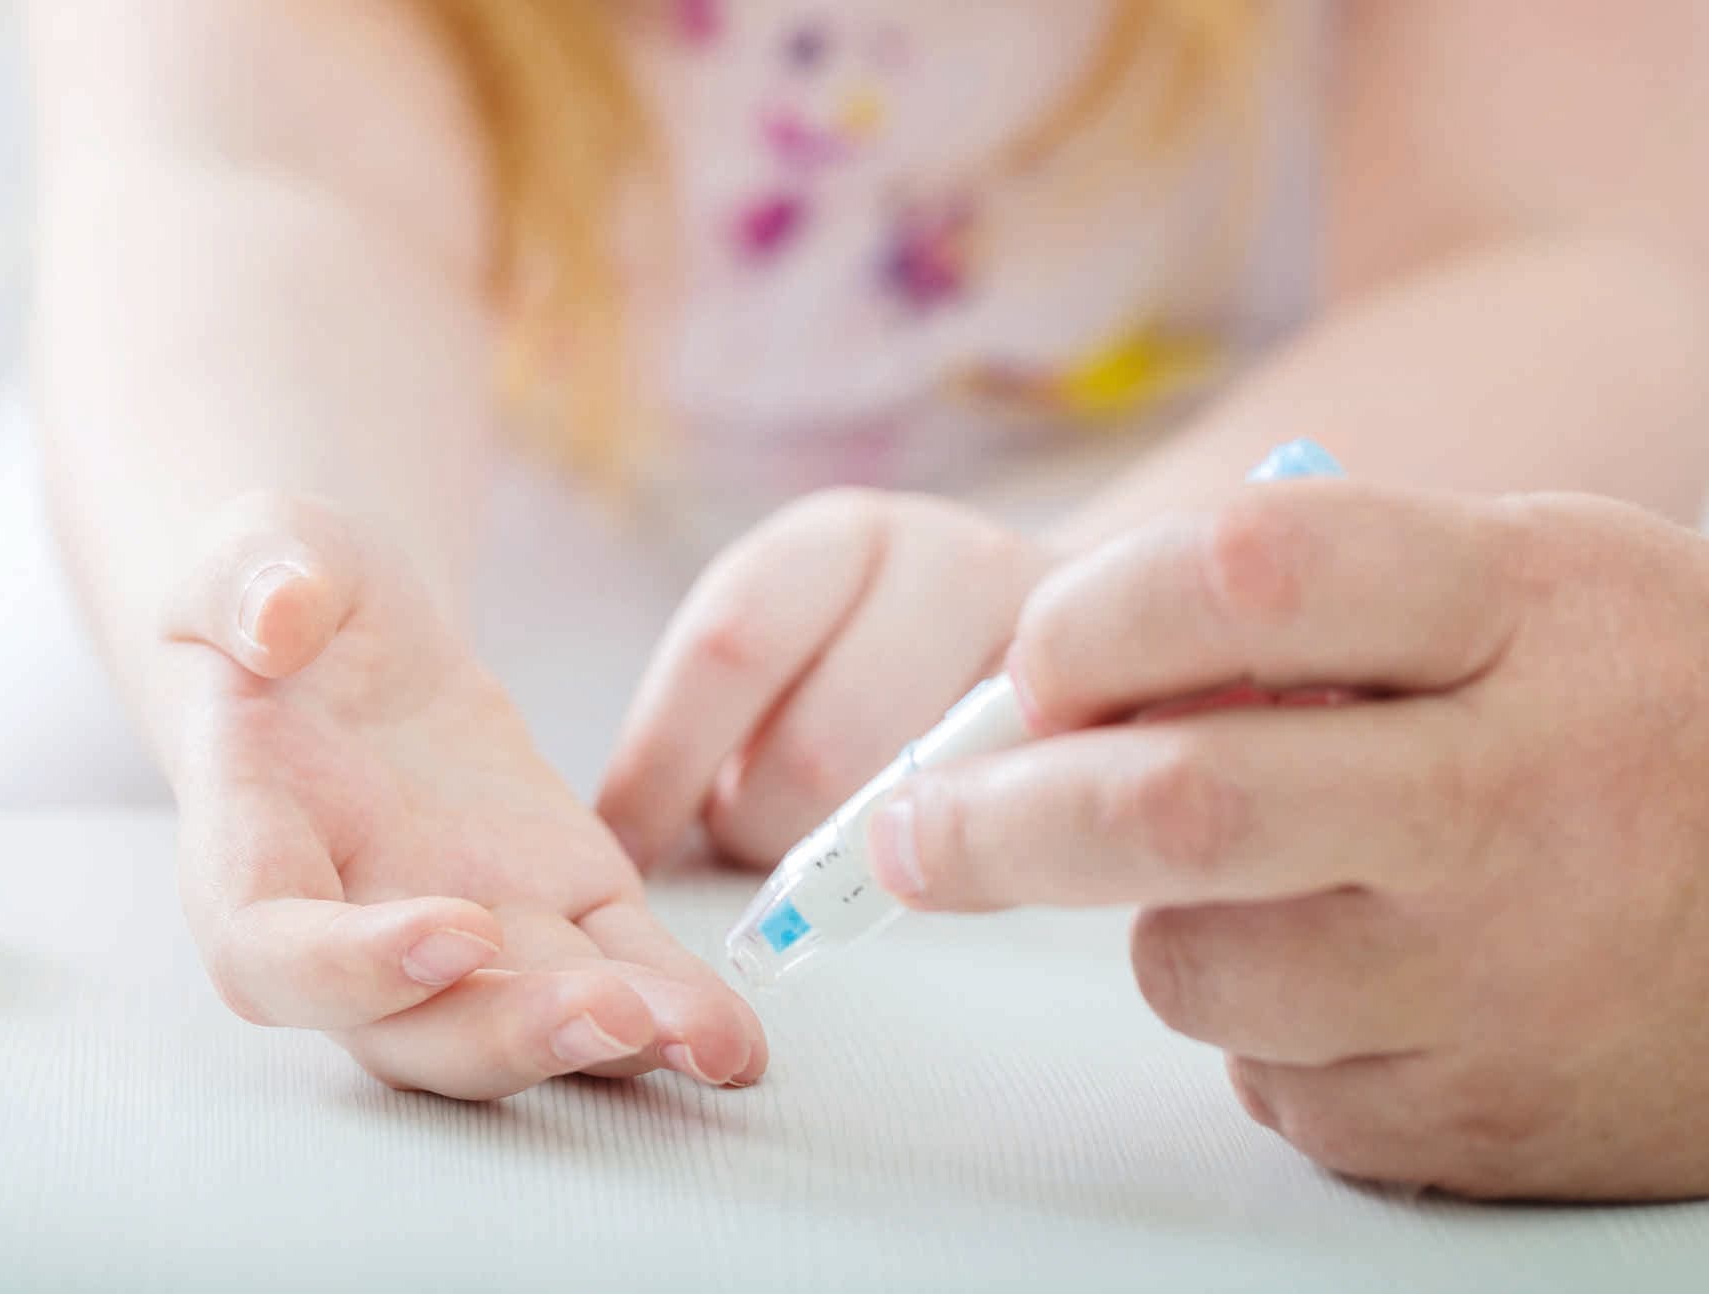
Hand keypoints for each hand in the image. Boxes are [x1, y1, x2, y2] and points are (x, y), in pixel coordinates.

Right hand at [158, 494, 765, 1098]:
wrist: (352, 636)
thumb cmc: (286, 594)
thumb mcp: (260, 552)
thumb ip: (252, 578)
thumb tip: (273, 620)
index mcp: (250, 849)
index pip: (271, 953)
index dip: (353, 970)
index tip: (456, 933)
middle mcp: (353, 926)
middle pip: (412, 1032)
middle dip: (512, 1037)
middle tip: (613, 1014)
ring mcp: (469, 929)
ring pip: (524, 1020)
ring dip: (613, 1047)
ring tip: (710, 1046)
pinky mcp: (562, 904)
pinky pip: (615, 970)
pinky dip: (675, 1010)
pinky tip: (736, 1043)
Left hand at [599, 488, 1051, 869]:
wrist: (1091, 621)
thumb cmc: (894, 659)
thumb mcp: (807, 640)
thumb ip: (734, 702)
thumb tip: (627, 831)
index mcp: (838, 538)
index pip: (729, 647)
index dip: (662, 765)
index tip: (622, 845)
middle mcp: (950, 563)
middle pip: (821, 750)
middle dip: (767, 827)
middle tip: (765, 838)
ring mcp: (1047, 645)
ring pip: (916, 808)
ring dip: (860, 856)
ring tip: (852, 837)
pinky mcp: (1110, 721)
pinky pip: (1012, 833)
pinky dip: (958, 866)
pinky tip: (947, 850)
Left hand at [866, 483, 1708, 1199]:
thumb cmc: (1620, 716)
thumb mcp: (1513, 587)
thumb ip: (1305, 601)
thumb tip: (1054, 685)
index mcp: (1522, 610)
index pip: (1245, 577)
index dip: (1092, 622)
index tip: (1029, 667)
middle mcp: (1513, 796)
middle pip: (1179, 808)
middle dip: (998, 822)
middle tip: (913, 831)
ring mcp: (1497, 975)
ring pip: (1195, 967)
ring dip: (1165, 925)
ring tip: (1279, 882)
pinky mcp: (1473, 1114)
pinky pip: (1270, 1074)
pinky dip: (1264, 1022)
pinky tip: (1368, 973)